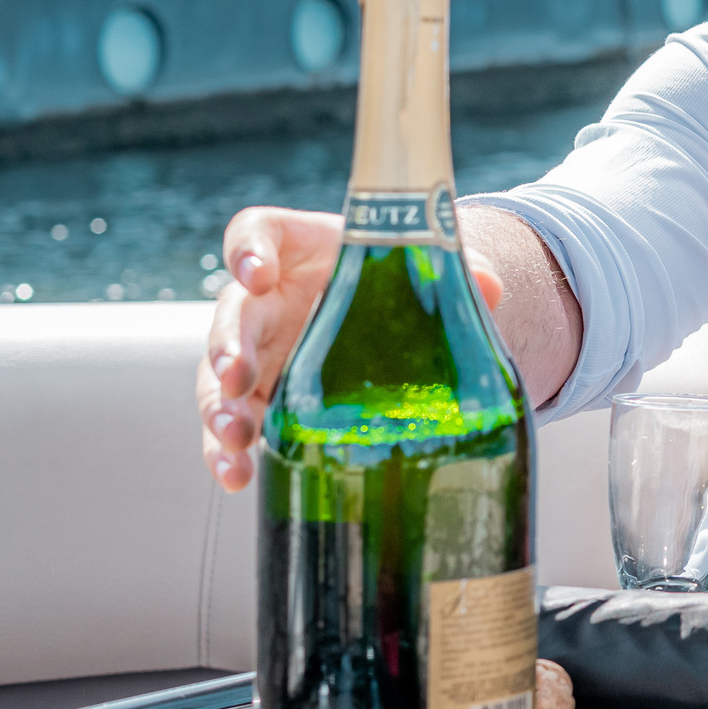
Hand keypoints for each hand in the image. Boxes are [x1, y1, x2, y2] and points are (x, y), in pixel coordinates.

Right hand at [193, 206, 504, 490]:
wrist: (389, 306)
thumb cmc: (392, 271)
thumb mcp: (420, 261)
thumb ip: (451, 269)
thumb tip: (490, 287)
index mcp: (293, 248)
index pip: (254, 233)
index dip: (248, 251)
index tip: (257, 275)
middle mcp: (262, 298)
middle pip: (230, 314)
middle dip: (227, 346)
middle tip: (235, 375)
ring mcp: (256, 350)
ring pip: (217, 377)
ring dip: (219, 408)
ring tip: (233, 437)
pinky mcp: (260, 397)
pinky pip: (233, 423)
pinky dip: (229, 451)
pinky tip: (237, 475)